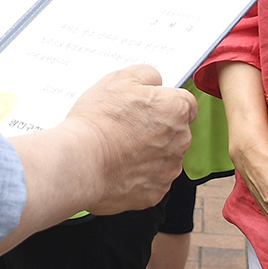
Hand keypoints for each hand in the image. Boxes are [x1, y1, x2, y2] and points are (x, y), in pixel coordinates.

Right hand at [64, 65, 195, 215]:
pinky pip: (152, 180)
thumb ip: (147, 74)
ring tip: (118, 148)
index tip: (149, 106)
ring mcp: (168, 170)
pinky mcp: (155, 193)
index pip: (186, 103)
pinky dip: (139, 175)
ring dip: (148, 153)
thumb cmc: (98, 120)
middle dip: (157, 128)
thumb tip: (156, 82)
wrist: (81, 162)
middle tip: (126, 126)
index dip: (166, 102)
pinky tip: (118, 167)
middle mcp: (180, 141)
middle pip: (175, 131)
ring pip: (164, 157)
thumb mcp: (119, 78)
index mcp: (175, 109)